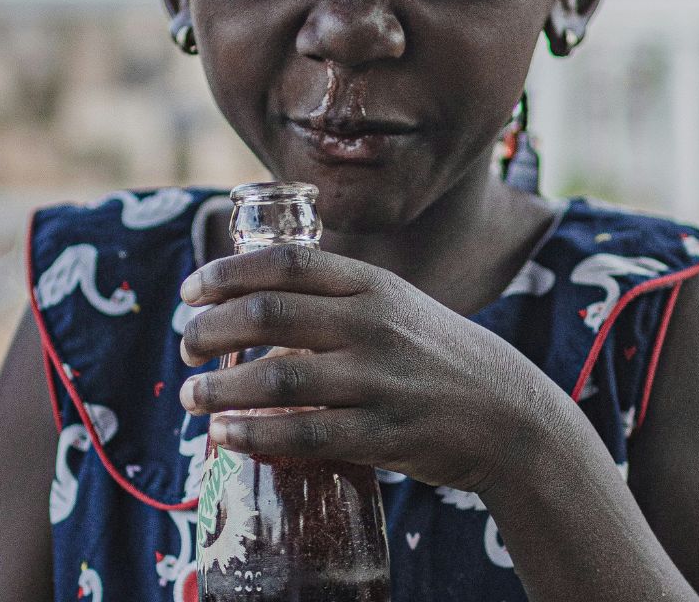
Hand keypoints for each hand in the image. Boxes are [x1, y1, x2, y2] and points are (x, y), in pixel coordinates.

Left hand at [177, 244, 564, 492]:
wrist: (510, 416)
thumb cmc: (440, 358)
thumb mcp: (399, 307)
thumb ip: (340, 298)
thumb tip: (258, 299)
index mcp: (374, 286)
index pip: (285, 263)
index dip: (226, 273)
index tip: (192, 290)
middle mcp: (374, 325)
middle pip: (267, 314)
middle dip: (209, 330)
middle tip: (188, 348)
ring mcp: (379, 381)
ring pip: (276, 378)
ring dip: (218, 389)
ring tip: (191, 397)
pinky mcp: (384, 434)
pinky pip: (304, 433)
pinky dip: (253, 434)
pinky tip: (224, 435)